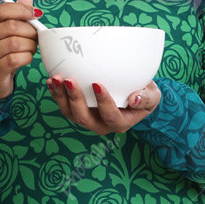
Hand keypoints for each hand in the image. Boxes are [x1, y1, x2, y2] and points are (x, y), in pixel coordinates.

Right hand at [0, 0, 40, 100]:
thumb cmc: (1, 52)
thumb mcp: (6, 32)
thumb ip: (16, 14)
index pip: (1, 10)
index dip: (22, 9)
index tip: (36, 14)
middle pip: (11, 26)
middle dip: (30, 31)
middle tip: (36, 36)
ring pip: (15, 43)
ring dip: (30, 45)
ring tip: (32, 47)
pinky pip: (15, 59)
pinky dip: (27, 57)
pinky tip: (28, 57)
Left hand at [45, 75, 160, 134]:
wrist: (135, 95)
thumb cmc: (144, 94)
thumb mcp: (152, 96)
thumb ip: (146, 98)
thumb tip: (134, 98)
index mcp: (120, 123)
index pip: (110, 116)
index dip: (103, 102)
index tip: (97, 84)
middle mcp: (101, 124)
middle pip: (84, 118)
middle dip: (74, 100)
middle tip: (69, 80)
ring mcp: (88, 118)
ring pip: (70, 113)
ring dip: (60, 96)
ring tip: (56, 79)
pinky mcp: (78, 110)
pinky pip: (64, 105)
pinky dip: (56, 94)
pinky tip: (51, 81)